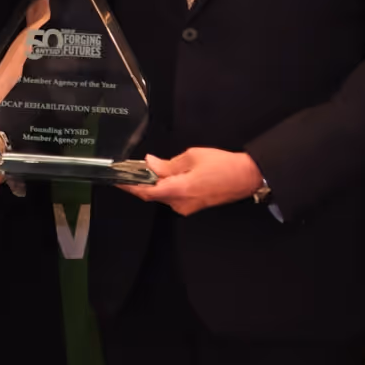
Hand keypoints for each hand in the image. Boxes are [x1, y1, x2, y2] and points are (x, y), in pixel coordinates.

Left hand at [120, 148, 262, 215]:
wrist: (247, 177)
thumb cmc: (222, 164)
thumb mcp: (192, 156)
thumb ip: (167, 163)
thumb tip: (150, 163)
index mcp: (179, 190)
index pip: (146, 192)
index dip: (130, 186)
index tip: (118, 180)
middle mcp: (181, 203)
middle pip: (153, 194)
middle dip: (143, 182)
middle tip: (134, 168)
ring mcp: (188, 207)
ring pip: (164, 196)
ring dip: (156, 184)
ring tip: (152, 168)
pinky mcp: (194, 206)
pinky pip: (174, 197)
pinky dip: (167, 187)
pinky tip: (168, 175)